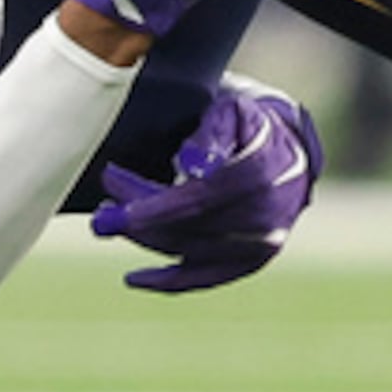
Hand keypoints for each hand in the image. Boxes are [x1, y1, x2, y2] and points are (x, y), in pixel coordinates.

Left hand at [90, 74, 318, 292]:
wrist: (291, 153)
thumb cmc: (250, 124)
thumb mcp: (233, 110)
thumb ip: (212, 132)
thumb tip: (190, 165)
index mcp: (258, 174)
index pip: (196, 199)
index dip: (151, 205)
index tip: (112, 199)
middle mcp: (263, 217)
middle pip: (186, 226)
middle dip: (136, 219)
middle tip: (100, 209)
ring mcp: (259, 246)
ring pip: (188, 251)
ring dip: (143, 239)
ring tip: (108, 219)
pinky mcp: (251, 263)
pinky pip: (204, 278)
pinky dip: (168, 281)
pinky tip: (133, 278)